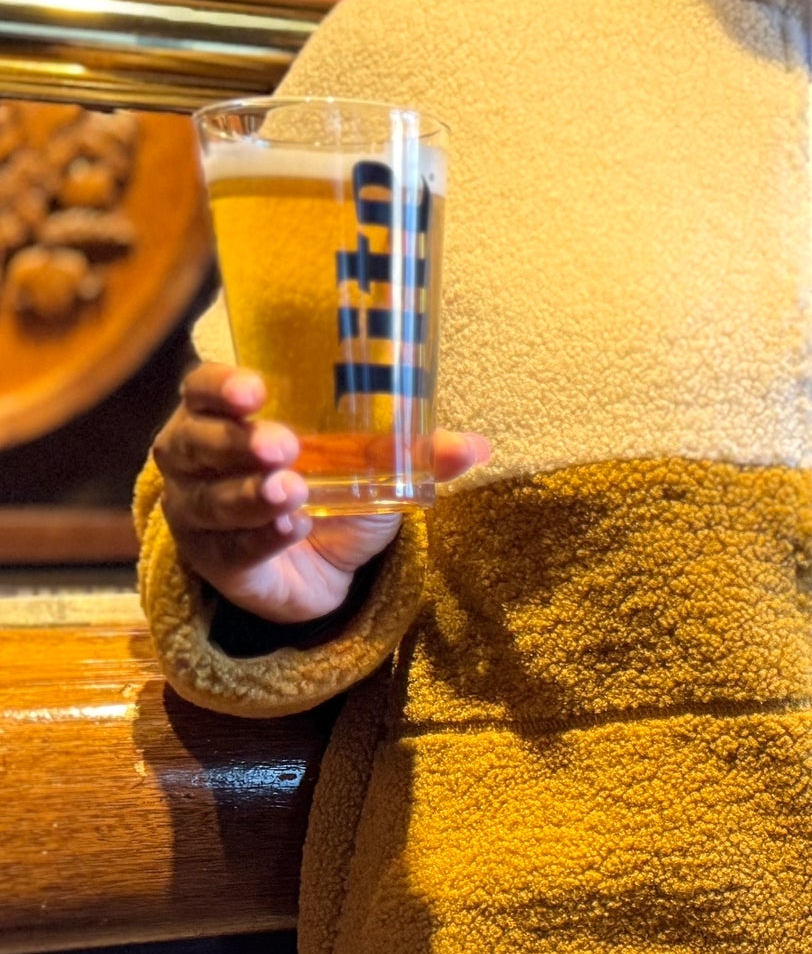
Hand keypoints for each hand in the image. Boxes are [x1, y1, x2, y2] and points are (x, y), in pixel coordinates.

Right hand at [153, 363, 488, 623]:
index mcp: (229, 415)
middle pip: (193, 443)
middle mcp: (199, 460)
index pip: (202, 389)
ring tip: (292, 491)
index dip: (220, 386)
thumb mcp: (375, 465)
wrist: (327, 568)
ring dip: (250, 495)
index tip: (256, 391)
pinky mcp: (216, 563)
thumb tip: (476, 446)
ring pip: (208, 501)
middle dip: (236, 443)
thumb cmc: (337, 490)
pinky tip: (291, 529)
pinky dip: (262, 538)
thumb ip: (416, 450)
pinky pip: (230, 549)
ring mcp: (199, 514)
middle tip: (283, 445)